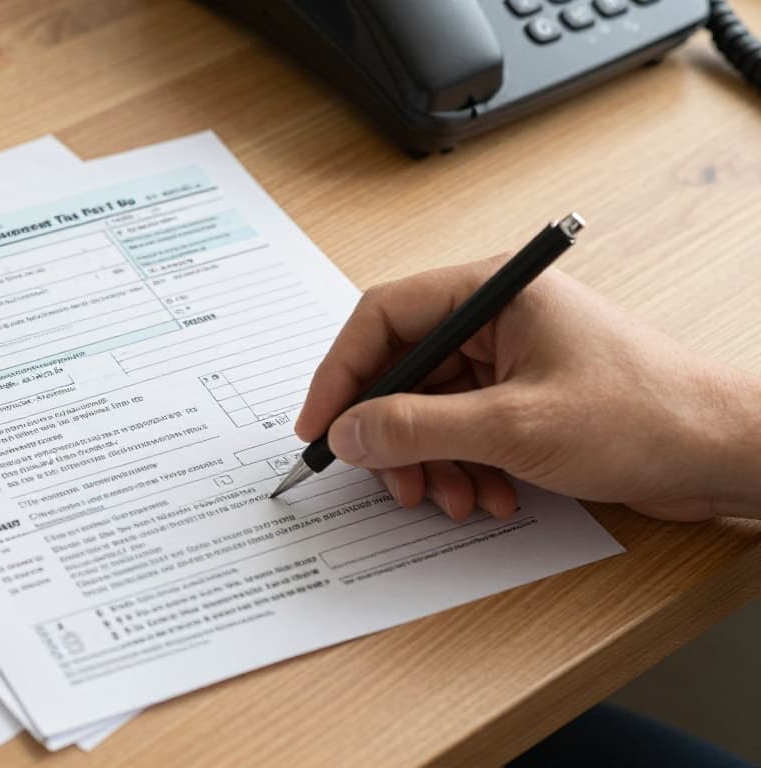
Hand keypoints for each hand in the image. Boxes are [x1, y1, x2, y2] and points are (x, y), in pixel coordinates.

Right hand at [294, 256, 760, 521]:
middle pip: (403, 369)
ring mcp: (512, 359)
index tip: (319, 426)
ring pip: (432, 408)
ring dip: (432, 462)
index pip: (384, 316)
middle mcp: (497, 319)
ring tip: (454, 500)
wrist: (724, 453)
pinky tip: (490, 497)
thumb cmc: (643, 416)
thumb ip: (416, 427)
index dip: (341, 373)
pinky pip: (466, 430)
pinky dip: (465, 468)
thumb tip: (346, 432)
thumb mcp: (512, 426)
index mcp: (493, 292)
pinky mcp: (527, 399)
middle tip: (392, 483)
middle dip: (392, 435)